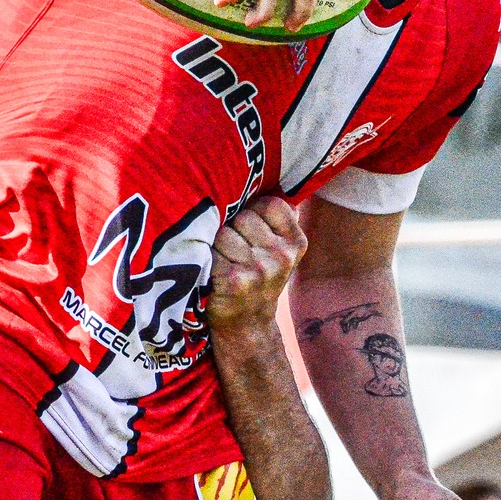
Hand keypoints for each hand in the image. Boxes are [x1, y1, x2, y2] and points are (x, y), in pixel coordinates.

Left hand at [206, 197, 305, 333]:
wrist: (247, 326)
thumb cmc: (256, 276)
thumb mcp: (278, 249)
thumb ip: (274, 218)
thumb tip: (260, 173)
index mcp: (295, 242)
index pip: (268, 204)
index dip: (252, 213)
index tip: (249, 233)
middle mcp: (282, 255)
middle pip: (242, 217)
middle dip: (232, 229)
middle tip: (234, 253)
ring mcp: (259, 269)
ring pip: (224, 233)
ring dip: (216, 245)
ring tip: (223, 263)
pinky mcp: (234, 280)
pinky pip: (210, 252)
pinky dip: (204, 260)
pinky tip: (213, 273)